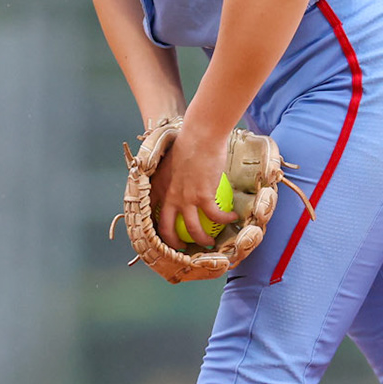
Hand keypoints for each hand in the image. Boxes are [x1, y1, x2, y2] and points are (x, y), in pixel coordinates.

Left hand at [152, 122, 239, 248]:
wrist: (200, 135)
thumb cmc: (188, 141)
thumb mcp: (171, 160)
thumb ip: (173, 176)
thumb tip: (181, 182)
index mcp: (158, 186)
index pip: (150, 212)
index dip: (154, 225)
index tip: (163, 231)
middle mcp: (168, 196)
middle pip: (166, 229)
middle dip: (172, 244)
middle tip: (183, 247)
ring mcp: (185, 198)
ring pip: (192, 230)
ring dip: (202, 240)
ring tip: (210, 242)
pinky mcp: (203, 197)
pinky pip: (215, 216)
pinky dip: (225, 219)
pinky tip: (233, 217)